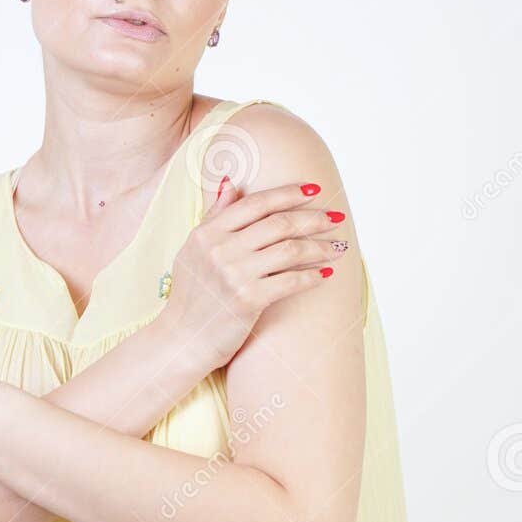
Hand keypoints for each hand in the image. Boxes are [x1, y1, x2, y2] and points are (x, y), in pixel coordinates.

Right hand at [159, 176, 350, 370]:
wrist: (182, 339)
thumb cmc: (191, 294)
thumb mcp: (194, 249)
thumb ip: (215, 215)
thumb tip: (231, 182)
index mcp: (207, 233)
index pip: (256, 203)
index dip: (288, 193)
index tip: (314, 189)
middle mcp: (220, 249)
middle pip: (279, 223)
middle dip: (314, 218)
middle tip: (336, 217)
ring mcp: (234, 274)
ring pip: (290, 250)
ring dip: (320, 247)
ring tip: (339, 247)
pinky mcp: (248, 299)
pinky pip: (291, 281)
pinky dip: (312, 277)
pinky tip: (325, 275)